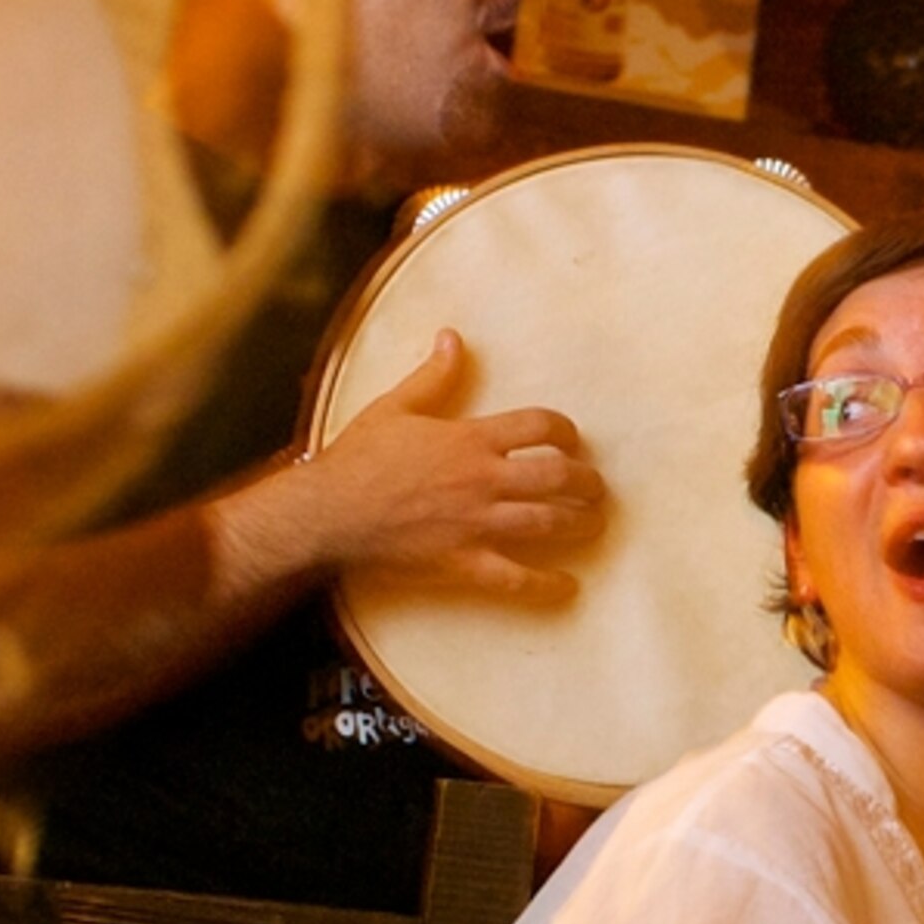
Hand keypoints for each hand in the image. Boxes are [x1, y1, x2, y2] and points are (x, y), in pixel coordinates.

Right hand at [289, 329, 604, 595]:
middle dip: (587, 481)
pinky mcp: (462, 561)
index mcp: (469, 439)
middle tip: (596, 487)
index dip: (566, 431)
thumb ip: (432, 376)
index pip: (539, 427)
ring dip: (580, 522)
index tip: (573, 440)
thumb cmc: (357, 459)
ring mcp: (475, 523)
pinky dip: (547, 584)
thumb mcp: (394, 407)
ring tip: (593, 522)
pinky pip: (515, 577)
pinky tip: (568, 585)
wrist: (327, 512)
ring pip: (548, 522)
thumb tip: (452, 338)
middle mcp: (481, 480)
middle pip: (558, 476)